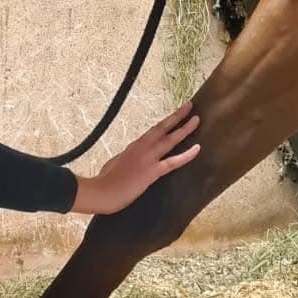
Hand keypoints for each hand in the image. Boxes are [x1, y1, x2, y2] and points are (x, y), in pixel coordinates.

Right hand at [71, 102, 200, 215]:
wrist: (100, 192)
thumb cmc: (104, 181)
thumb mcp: (115, 163)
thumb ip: (126, 158)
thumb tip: (130, 158)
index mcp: (134, 146)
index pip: (153, 131)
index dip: (166, 122)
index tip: (175, 114)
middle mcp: (141, 147)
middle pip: (162, 127)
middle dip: (177, 116)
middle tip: (189, 105)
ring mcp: (147, 158)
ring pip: (169, 140)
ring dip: (184, 129)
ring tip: (196, 119)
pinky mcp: (151, 172)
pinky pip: (173, 162)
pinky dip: (186, 155)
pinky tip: (197, 149)